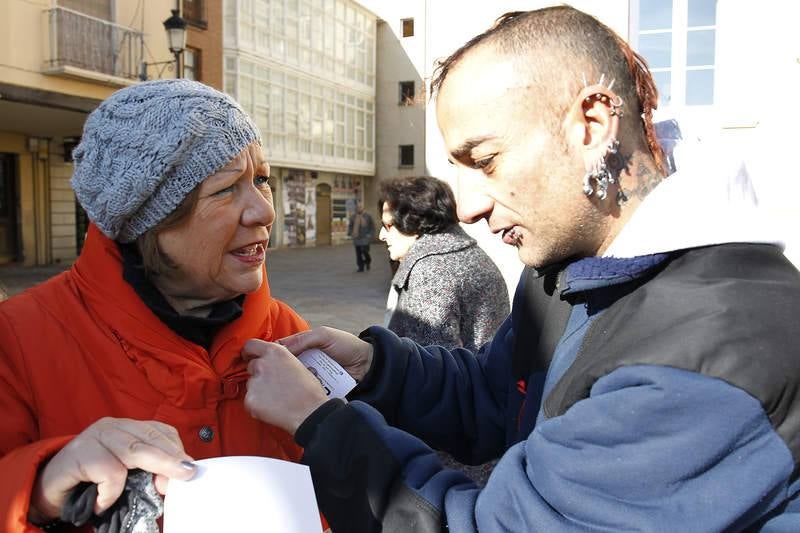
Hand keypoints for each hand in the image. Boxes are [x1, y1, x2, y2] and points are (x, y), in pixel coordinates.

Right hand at [29, 418, 195, 524]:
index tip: (190, 468)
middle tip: (188, 474)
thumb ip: (147, 473)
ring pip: (133, 451)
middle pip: (150, 439)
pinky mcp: (80, 453)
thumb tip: (172, 481)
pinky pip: (108, 472)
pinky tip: (104, 503)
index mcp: (127, 427)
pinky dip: (111, 492)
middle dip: (172, 458)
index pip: (160, 431)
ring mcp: (95, 436)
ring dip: (153, 470)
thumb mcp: (124, 474)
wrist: (48, 490)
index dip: (176, 449)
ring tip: (162, 489)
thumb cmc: (91, 482)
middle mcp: (112, 426)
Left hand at [243, 340, 329, 434]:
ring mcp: (254, 383)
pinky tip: (272, 407)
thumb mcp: (298, 365)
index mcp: (275, 352)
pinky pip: (250, 400)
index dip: (249, 352)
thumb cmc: (310, 391)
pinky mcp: (250, 400)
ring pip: (251, 384)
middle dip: (258, 373)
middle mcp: (262, 364)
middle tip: (272, 383)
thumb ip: (281, 360)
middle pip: (251, 366)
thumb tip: (274, 362)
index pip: (251, 345)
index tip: (250, 356)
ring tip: (276, 397)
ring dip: (259, 389)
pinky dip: (258, 404)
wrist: (310, 413)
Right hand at [278, 326, 373, 381]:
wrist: (367, 364)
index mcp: (304, 344)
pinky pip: (308, 388)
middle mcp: (305, 359)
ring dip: (295, 380)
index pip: (282, 349)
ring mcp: (311, 374)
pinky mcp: (318, 386)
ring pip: (295, 379)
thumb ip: (304, 339)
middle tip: (280, 373)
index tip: (264, 360)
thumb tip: (280, 348)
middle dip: (282, 370)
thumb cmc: (347, 345)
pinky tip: (303, 390)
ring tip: (295, 381)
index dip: (273, 354)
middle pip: (286, 366)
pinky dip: (306, 388)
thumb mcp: (325, 335)